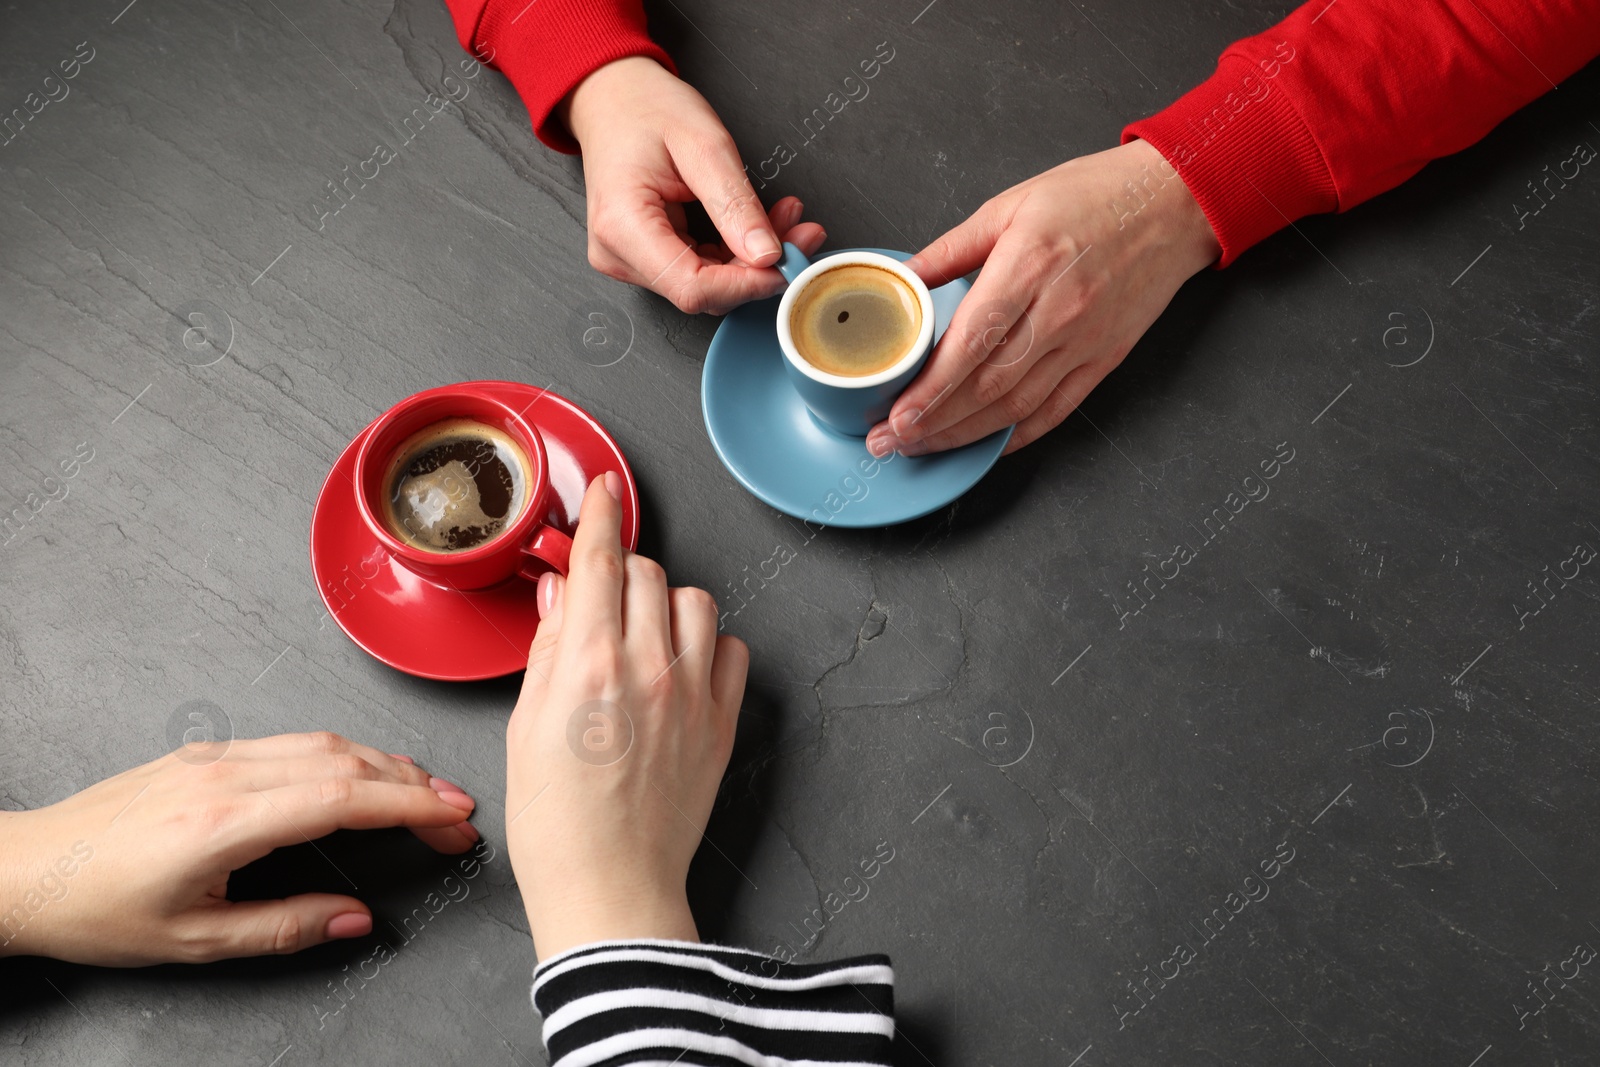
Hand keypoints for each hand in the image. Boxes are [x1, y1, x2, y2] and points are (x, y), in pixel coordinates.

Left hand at [0, 734, 478, 965]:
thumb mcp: (193, 942)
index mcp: (225, 820)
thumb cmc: (95, 909)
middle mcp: (225, 773)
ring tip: (428, 794)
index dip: (411, 806)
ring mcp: (216, 754)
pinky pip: (296, 741)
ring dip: (386, 765)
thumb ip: (284, 927)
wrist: (24, 871)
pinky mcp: (208, 751)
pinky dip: (347, 756)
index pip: (343, 797)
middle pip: (346, 760)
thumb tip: (354, 919)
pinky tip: (364, 775)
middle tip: (459, 813)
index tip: (454, 819)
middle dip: (415, 784)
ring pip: (325, 742)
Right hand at [505, 473, 747, 958]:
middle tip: (600, 600)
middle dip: (622, 572)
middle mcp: (649, 668)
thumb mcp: (524, 725)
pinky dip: (707, 645)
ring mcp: (693, 694)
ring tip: (641, 635)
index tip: (605, 489)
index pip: (600, 559)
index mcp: (589, 664)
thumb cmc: (557, 823)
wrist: (610, 886)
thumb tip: (558, 590)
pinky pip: (731, 649)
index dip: (601, 513)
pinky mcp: (723, 722)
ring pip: (696, 600)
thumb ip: (548, 646)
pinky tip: (680, 667)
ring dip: (667, 603)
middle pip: (648, 572)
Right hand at [563, 56, 826, 314]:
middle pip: (702, 291)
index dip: (747, 284)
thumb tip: (766, 254)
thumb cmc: (645, 110)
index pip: (693, 287)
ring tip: (785, 220)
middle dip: (757, 269)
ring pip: (706, 286)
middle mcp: (619, 254)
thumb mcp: (703, 144)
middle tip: (801, 232)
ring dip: (751, 262)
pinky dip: (735, 255)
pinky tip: (758, 228)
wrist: (612, 99)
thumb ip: (735, 203)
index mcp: (623, 226)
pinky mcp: (645, 258)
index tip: (788, 260)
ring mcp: (628, 260)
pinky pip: (699, 272)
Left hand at [866, 139, 1220, 456]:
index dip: (931, 389)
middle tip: (891, 441)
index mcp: (1029, 268)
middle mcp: (1059, 312)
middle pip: (987, 387)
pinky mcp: (1105, 358)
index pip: (970, 344)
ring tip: (924, 446)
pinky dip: (1018, 434)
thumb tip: (904, 277)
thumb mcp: (1011, 204)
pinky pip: (1057, 410)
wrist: (1174, 202)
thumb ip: (952, 248)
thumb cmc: (1093, 195)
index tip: (897, 414)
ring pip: (1017, 406)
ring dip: (965, 435)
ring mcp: (1085, 342)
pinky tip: (985, 444)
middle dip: (934, 423)